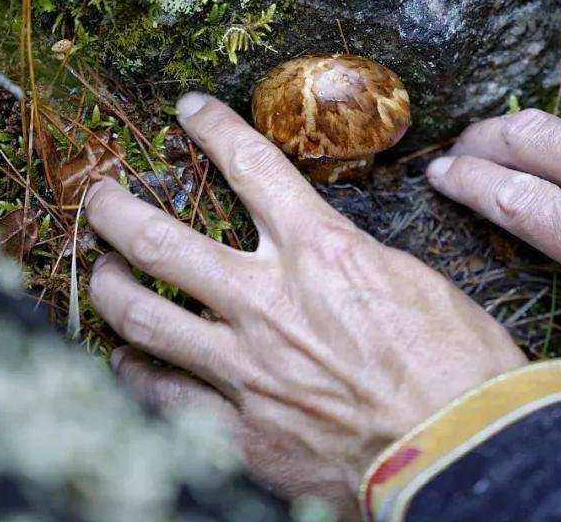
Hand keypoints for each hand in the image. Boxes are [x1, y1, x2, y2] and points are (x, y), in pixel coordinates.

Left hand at [85, 93, 524, 516]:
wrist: (462, 449)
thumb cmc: (458, 364)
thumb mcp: (412, 280)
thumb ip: (350, 258)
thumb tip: (324, 246)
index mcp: (321, 252)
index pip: (252, 168)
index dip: (214, 129)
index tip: (189, 111)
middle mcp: (270, 301)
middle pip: (164, 241)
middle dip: (118, 211)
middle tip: (98, 197)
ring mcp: (246, 367)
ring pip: (145, 317)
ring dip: (110, 287)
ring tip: (100, 273)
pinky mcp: (241, 429)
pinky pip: (161, 394)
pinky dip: (137, 370)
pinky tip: (129, 360)